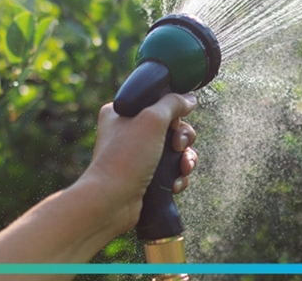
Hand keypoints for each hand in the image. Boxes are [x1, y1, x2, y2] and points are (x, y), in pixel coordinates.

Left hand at [77, 93, 197, 230]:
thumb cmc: (125, 159)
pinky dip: (178, 177)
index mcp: (122, 112)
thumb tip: (189, 99)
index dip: (173, 112)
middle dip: (183, 139)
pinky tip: (173, 185)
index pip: (157, 102)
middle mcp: (128, 132)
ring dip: (185, 160)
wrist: (112, 202)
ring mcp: (137, 156)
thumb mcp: (152, 120)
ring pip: (175, 151)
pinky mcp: (145, 177)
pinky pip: (171, 171)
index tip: (175, 123)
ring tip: (183, 169)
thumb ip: (173, 104)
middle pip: (171, 127)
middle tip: (178, 147)